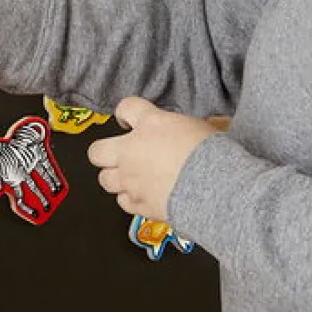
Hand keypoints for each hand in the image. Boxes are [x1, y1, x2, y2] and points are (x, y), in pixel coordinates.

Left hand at [87, 97, 217, 221]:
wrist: (214, 187)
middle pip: (96, 151)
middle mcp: (132, 151)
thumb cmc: (211, 154)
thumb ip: (176, 128)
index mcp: (150, 123)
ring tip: (130, 176)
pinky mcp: (138, 204)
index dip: (125, 113)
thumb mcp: (195, 127)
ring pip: (105, 180)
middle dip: (104, 151)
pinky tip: (142, 194)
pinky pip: (123, 201)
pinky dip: (130, 198)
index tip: (127, 117)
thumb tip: (177, 133)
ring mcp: (131, 179)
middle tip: (118, 152)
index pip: (125, 108)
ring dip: (116, 177)